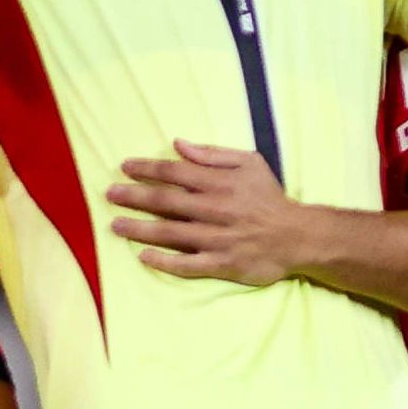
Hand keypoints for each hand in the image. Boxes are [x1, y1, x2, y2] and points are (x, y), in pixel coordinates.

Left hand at [104, 142, 316, 286]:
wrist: (298, 236)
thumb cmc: (269, 198)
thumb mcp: (249, 163)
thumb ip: (213, 154)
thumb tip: (180, 144)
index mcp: (220, 183)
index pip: (175, 172)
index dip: (147, 169)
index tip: (125, 167)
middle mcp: (215, 209)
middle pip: (166, 202)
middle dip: (134, 196)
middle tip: (109, 194)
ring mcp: (216, 238)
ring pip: (170, 233)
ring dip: (139, 228)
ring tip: (115, 226)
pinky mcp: (221, 264)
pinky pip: (187, 264)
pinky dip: (164, 261)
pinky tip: (143, 256)